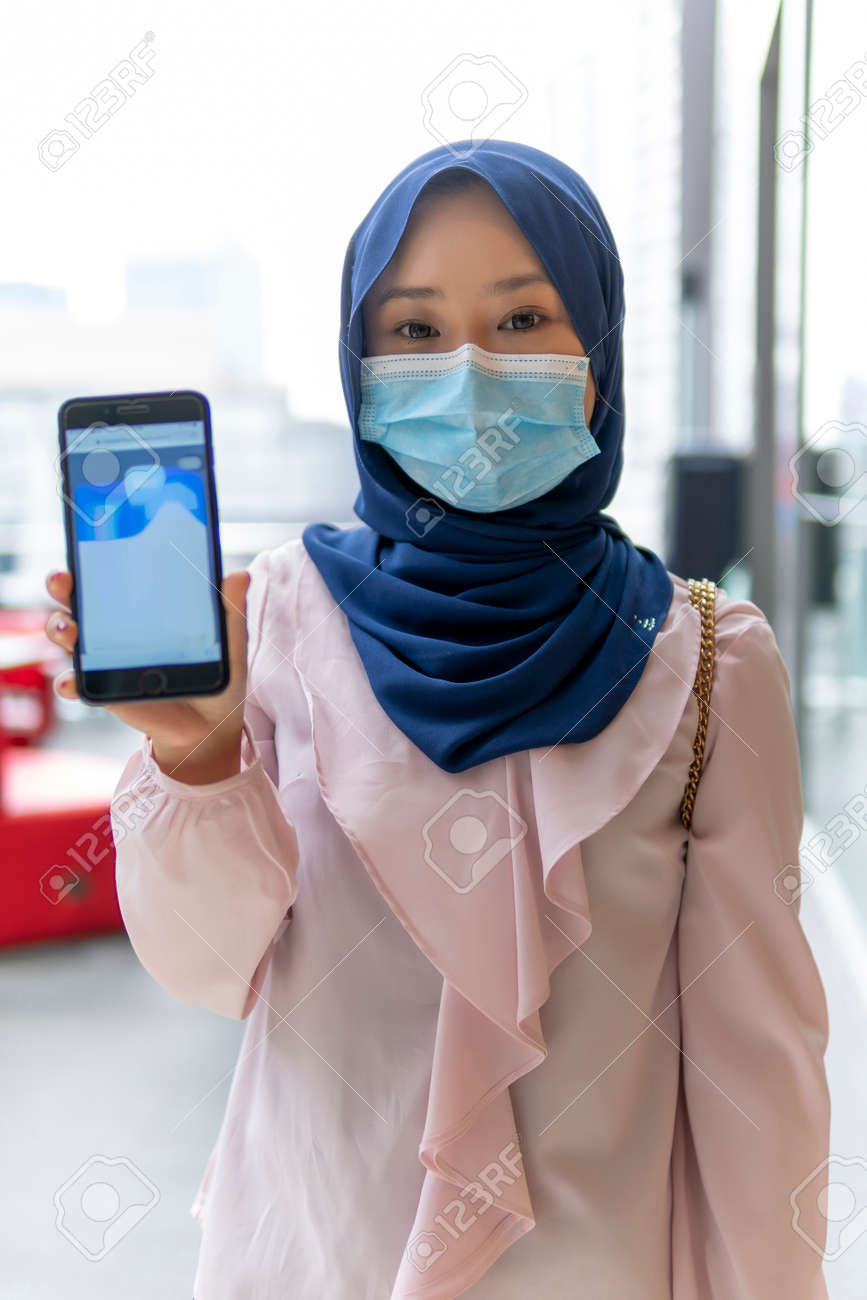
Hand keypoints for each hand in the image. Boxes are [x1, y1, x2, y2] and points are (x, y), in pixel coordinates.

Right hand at [43, 568, 251, 782]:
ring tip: (68, 630)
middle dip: (63, 584)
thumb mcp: (228, 642)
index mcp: (145, 607)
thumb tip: (239, 575)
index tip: (88, 543)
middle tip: (64, 580)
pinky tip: (72, 681)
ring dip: (58, 627)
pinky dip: (67, 680)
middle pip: (79, 598)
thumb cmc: (217, 675)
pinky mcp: (103, 689)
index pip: (114, 574)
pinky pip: (74, 682)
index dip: (94, 556)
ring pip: (68, 634)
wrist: (210, 725)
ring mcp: (106, 657)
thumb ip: (230, 611)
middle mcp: (117, 627)